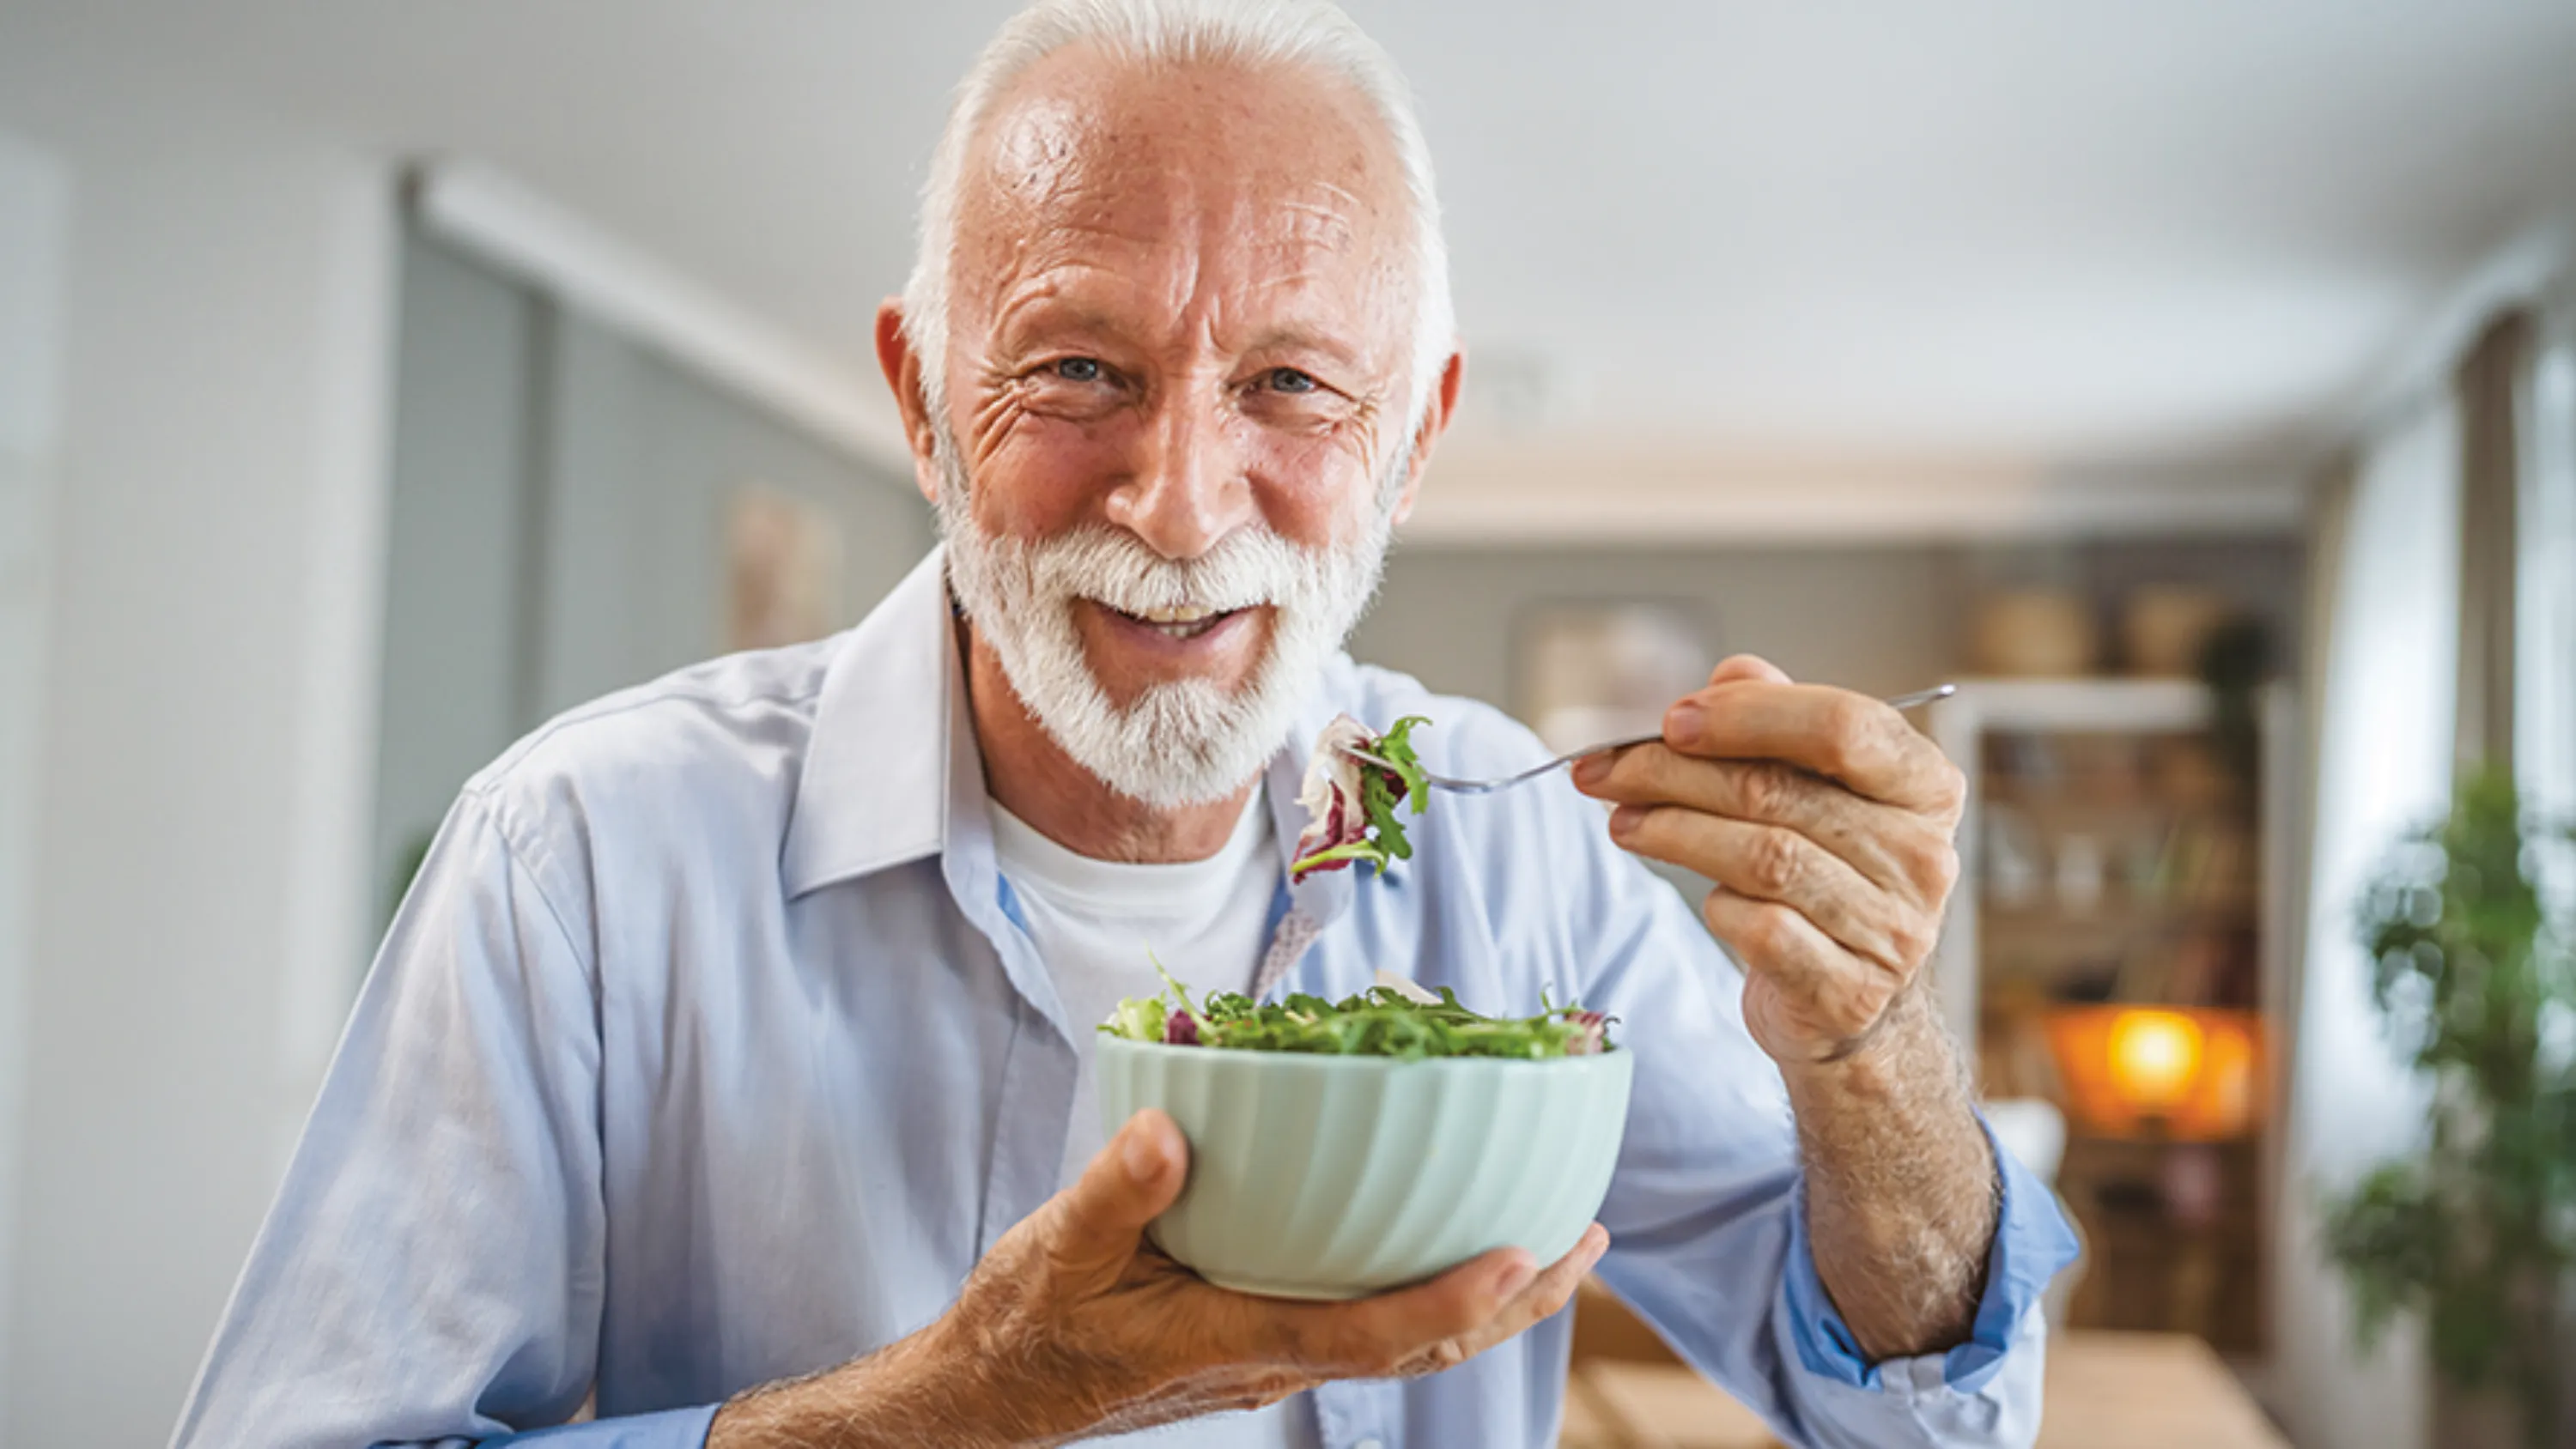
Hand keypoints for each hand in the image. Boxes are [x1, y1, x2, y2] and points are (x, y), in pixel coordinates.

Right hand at [712, 1109, 1606, 1446]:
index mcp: (1235, 1340)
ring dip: (1490, 1301)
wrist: (988, 1398)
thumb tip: (1168, 1130)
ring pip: (1405, 1340)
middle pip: (1420, 1347)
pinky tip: (1444, 1242)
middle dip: (1514, 1302)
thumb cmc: (1024, 1327)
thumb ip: (1115, 1193)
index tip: (1525, 1254)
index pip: (1368, 1334)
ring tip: (1558, 1245)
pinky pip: (1369, 1322)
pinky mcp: (1260, 1341)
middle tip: (1590, 1239)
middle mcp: (1272, 1359)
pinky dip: (1430, 1291)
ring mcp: (1272, 1357)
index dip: (1452, 1301)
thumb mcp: (1057, 1250)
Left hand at [1572, 655, 1964, 1065]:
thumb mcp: (1813, 788)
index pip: (1843, 725)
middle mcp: (1921, 855)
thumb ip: (1778, 723)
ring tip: (1623, 821)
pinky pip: (1763, 930)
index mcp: (1924, 785)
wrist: (1850, 997)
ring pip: (1764, 859)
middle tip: (1605, 769)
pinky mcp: (1850, 990)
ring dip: (1674, 832)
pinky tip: (1702, 896)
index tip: (1671, 720)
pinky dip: (1719, 907)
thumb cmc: (1826, 874)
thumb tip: (1730, 676)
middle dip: (1674, 774)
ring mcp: (1893, 928)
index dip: (1748, 715)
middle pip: (1779, 792)